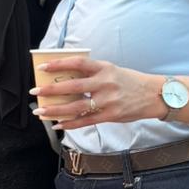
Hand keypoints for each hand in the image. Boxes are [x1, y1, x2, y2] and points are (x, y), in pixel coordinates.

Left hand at [33, 59, 162, 131]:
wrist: (153, 95)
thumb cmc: (129, 81)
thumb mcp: (111, 70)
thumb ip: (92, 73)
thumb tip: (66, 78)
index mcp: (104, 68)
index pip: (77, 63)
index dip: (58, 64)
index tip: (42, 67)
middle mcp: (105, 83)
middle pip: (73, 87)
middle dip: (51, 90)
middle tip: (35, 91)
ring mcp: (108, 101)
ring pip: (76, 107)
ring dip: (56, 110)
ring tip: (41, 111)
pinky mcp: (111, 115)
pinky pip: (86, 121)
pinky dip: (71, 124)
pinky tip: (59, 125)